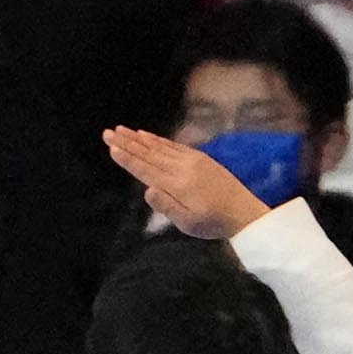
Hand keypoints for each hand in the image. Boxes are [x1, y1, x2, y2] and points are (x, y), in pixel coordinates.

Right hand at [103, 126, 266, 238]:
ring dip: (138, 138)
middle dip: (127, 143)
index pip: (145, 169)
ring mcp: (192, 160)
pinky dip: (158, 139)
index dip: (127, 159)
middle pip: (148, 153)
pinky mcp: (200, 158)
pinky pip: (173, 145)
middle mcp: (182, 168)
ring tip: (122, 130)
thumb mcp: (188, 223)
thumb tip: (146, 190)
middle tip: (108, 132)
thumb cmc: (213, 223)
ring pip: (159, 147)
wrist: (244, 212)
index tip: (111, 148)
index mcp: (176, 185)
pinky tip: (148, 135)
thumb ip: (166, 206)